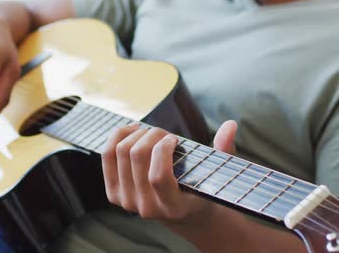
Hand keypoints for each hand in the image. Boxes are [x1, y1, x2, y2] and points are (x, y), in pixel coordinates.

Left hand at [102, 120, 237, 223]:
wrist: (182, 214)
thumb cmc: (199, 189)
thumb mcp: (215, 174)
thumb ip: (224, 150)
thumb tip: (231, 125)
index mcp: (173, 206)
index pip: (158, 176)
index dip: (162, 149)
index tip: (174, 139)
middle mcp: (147, 208)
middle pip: (136, 156)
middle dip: (152, 134)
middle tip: (165, 134)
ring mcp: (127, 203)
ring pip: (120, 152)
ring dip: (137, 133)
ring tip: (152, 133)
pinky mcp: (114, 194)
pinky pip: (107, 155)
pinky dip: (118, 136)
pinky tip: (133, 132)